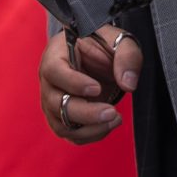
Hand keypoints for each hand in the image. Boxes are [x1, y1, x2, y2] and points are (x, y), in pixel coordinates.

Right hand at [37, 25, 141, 145]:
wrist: (97, 56)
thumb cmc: (104, 44)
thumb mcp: (119, 41)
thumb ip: (126, 56)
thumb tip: (128, 84)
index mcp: (55, 55)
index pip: (54, 71)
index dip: (73, 83)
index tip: (97, 88)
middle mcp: (49, 81)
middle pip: (55, 103)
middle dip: (85, 113)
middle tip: (112, 112)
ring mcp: (52, 102)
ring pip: (61, 125)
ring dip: (90, 128)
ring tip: (115, 118)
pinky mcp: (62, 119)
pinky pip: (71, 135)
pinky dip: (91, 135)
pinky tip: (109, 124)